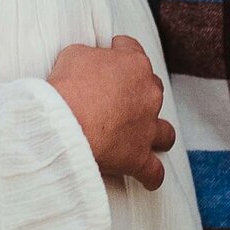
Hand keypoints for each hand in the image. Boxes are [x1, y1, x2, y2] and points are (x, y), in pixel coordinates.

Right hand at [48, 35, 174, 189]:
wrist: (65, 124)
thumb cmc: (68, 87)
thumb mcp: (74, 55)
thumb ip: (90, 56)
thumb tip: (90, 62)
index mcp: (134, 65)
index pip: (132, 51)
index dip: (121, 51)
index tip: (114, 53)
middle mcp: (148, 95)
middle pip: (152, 89)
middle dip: (139, 93)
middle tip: (118, 99)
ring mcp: (147, 127)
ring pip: (164, 132)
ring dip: (156, 134)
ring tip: (145, 137)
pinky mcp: (139, 157)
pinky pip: (154, 171)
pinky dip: (151, 175)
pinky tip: (148, 178)